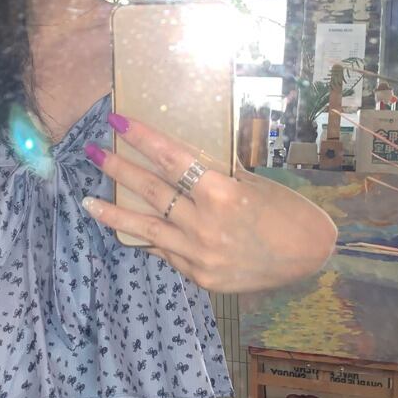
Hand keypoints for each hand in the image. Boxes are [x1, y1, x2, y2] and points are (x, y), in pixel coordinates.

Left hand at [82, 113, 337, 293]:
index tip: (117, 121)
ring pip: (147, 228)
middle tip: (92, 150)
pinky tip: (129, 229)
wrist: (311, 257)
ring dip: (113, 212)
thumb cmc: (285, 210)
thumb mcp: (250, 184)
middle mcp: (205, 224)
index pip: (172, 158)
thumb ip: (213, 177)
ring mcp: (199, 254)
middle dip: (118, 167)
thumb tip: (179, 165)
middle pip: (151, 190)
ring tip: (86, 201)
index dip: (142, 137)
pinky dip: (149, 238)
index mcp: (222, 192)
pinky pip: (166, 252)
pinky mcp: (199, 275)